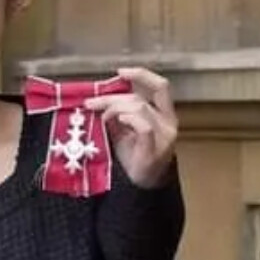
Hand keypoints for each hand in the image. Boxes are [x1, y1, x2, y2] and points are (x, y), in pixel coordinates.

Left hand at [85, 65, 177, 188]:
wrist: (141, 187)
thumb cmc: (133, 158)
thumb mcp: (124, 132)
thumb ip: (118, 115)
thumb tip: (99, 100)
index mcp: (164, 114)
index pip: (160, 87)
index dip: (142, 75)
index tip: (120, 72)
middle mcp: (168, 122)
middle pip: (141, 98)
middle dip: (112, 97)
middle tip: (91, 103)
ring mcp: (164, 136)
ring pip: (140, 108)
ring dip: (115, 109)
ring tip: (102, 118)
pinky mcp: (155, 149)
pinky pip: (144, 126)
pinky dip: (128, 119)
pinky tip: (117, 121)